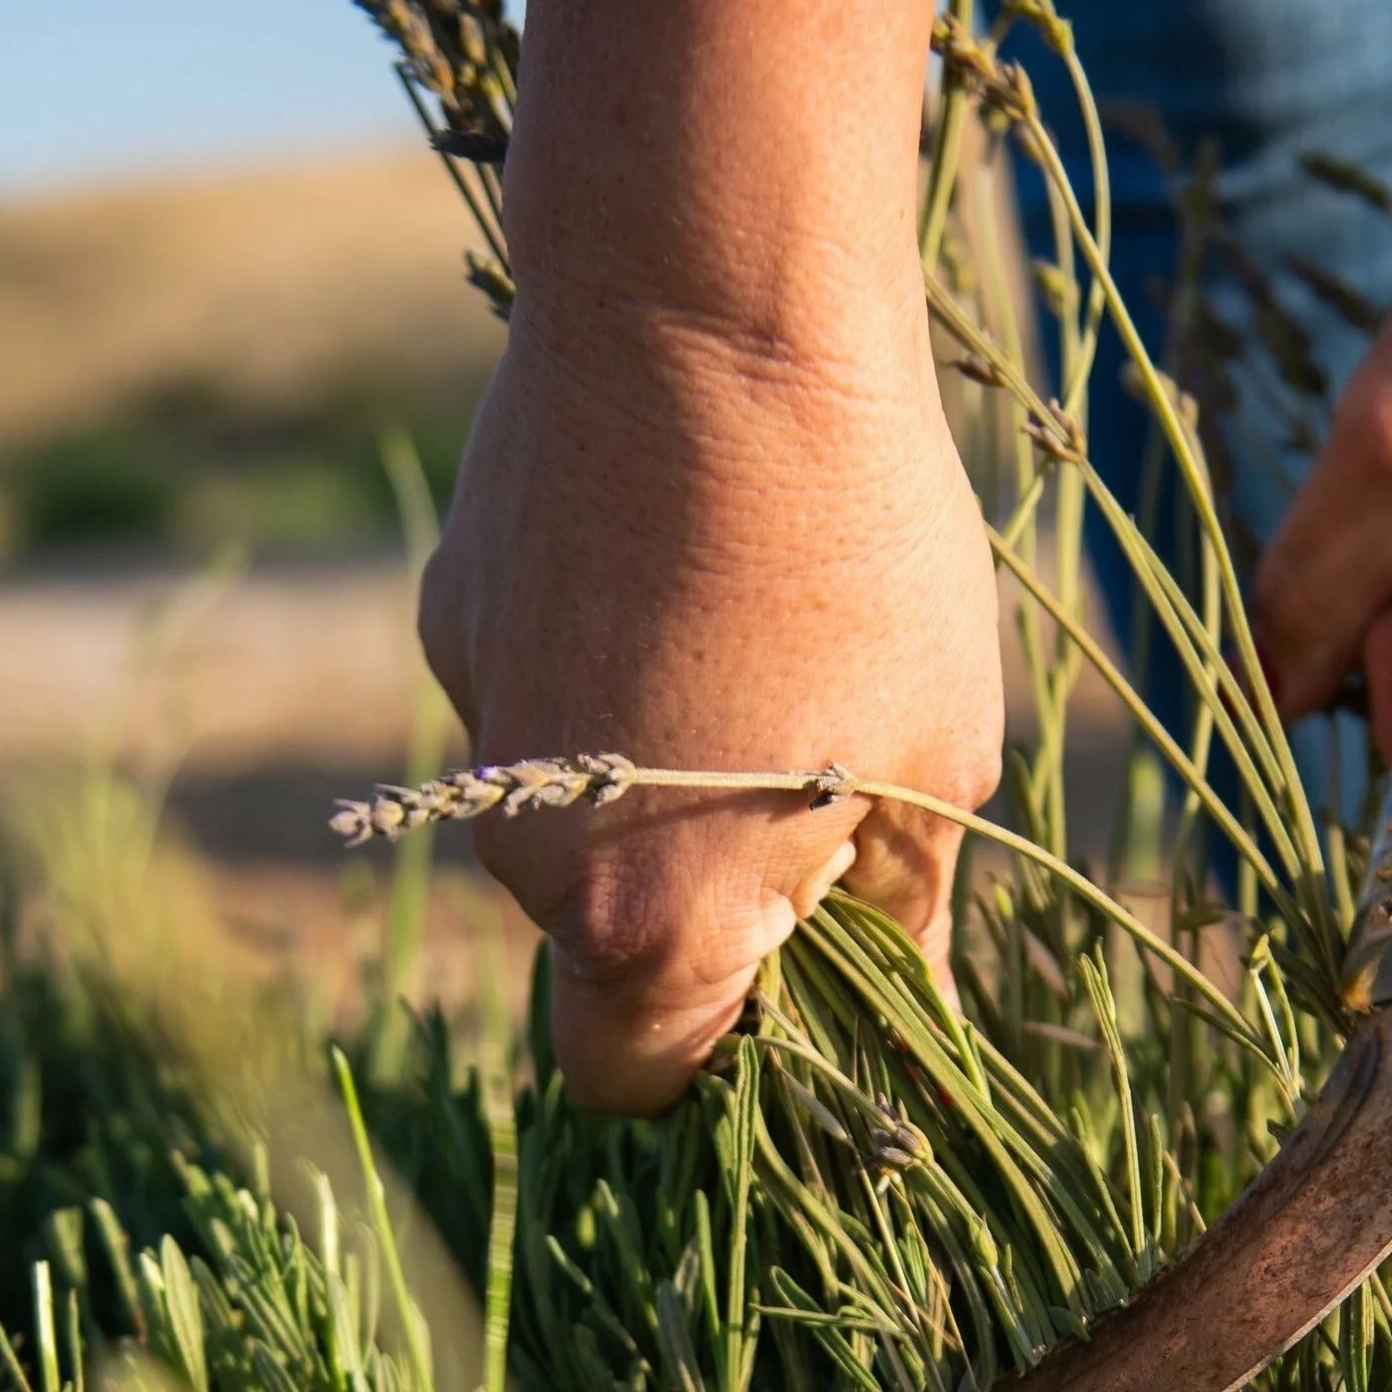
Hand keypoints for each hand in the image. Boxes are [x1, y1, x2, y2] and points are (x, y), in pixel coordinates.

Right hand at [419, 290, 1003, 1113]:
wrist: (706, 306)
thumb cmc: (859, 552)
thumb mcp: (935, 762)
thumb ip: (904, 932)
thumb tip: (917, 1036)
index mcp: (642, 923)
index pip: (636, 1085)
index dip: (719, 1074)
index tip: (804, 1006)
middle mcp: (527, 854)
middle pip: (599, 953)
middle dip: (696, 920)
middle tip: (820, 807)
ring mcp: (476, 727)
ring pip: (567, 819)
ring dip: (653, 789)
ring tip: (767, 659)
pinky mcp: (455, 612)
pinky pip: (538, 697)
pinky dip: (605, 674)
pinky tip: (691, 569)